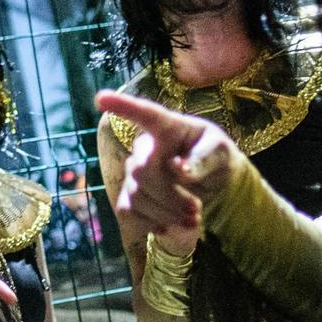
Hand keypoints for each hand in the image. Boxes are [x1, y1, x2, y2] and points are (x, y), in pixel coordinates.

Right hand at [95, 91, 238, 240]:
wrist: (210, 183)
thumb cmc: (214, 158)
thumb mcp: (221, 153)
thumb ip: (203, 159)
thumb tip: (179, 169)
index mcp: (167, 126)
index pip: (144, 114)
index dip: (122, 105)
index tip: (101, 98)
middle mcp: (144, 147)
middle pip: (143, 172)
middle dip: (171, 195)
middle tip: (197, 209)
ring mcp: (132, 172)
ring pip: (138, 196)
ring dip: (167, 213)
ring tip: (194, 218)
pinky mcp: (128, 196)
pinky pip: (129, 213)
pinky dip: (152, 223)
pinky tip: (170, 223)